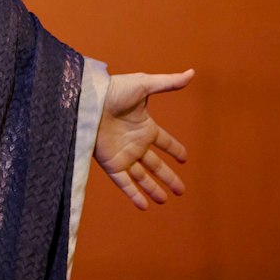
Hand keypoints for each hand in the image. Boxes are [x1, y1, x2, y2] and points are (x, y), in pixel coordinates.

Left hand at [94, 69, 192, 209]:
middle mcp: (135, 143)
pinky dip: (134, 194)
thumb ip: (168, 83)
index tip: (185, 158)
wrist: (87, 101)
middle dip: (168, 177)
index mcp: (145, 126)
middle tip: (182, 191)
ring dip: (153, 189)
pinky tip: (144, 206)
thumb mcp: (144, 84)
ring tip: (164, 201)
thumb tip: (192, 73)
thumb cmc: (113, 90)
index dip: (175, 150)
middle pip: (156, 165)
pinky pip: (124, 182)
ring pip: (142, 176)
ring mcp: (123, 154)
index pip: (165, 142)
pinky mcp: (110, 163)